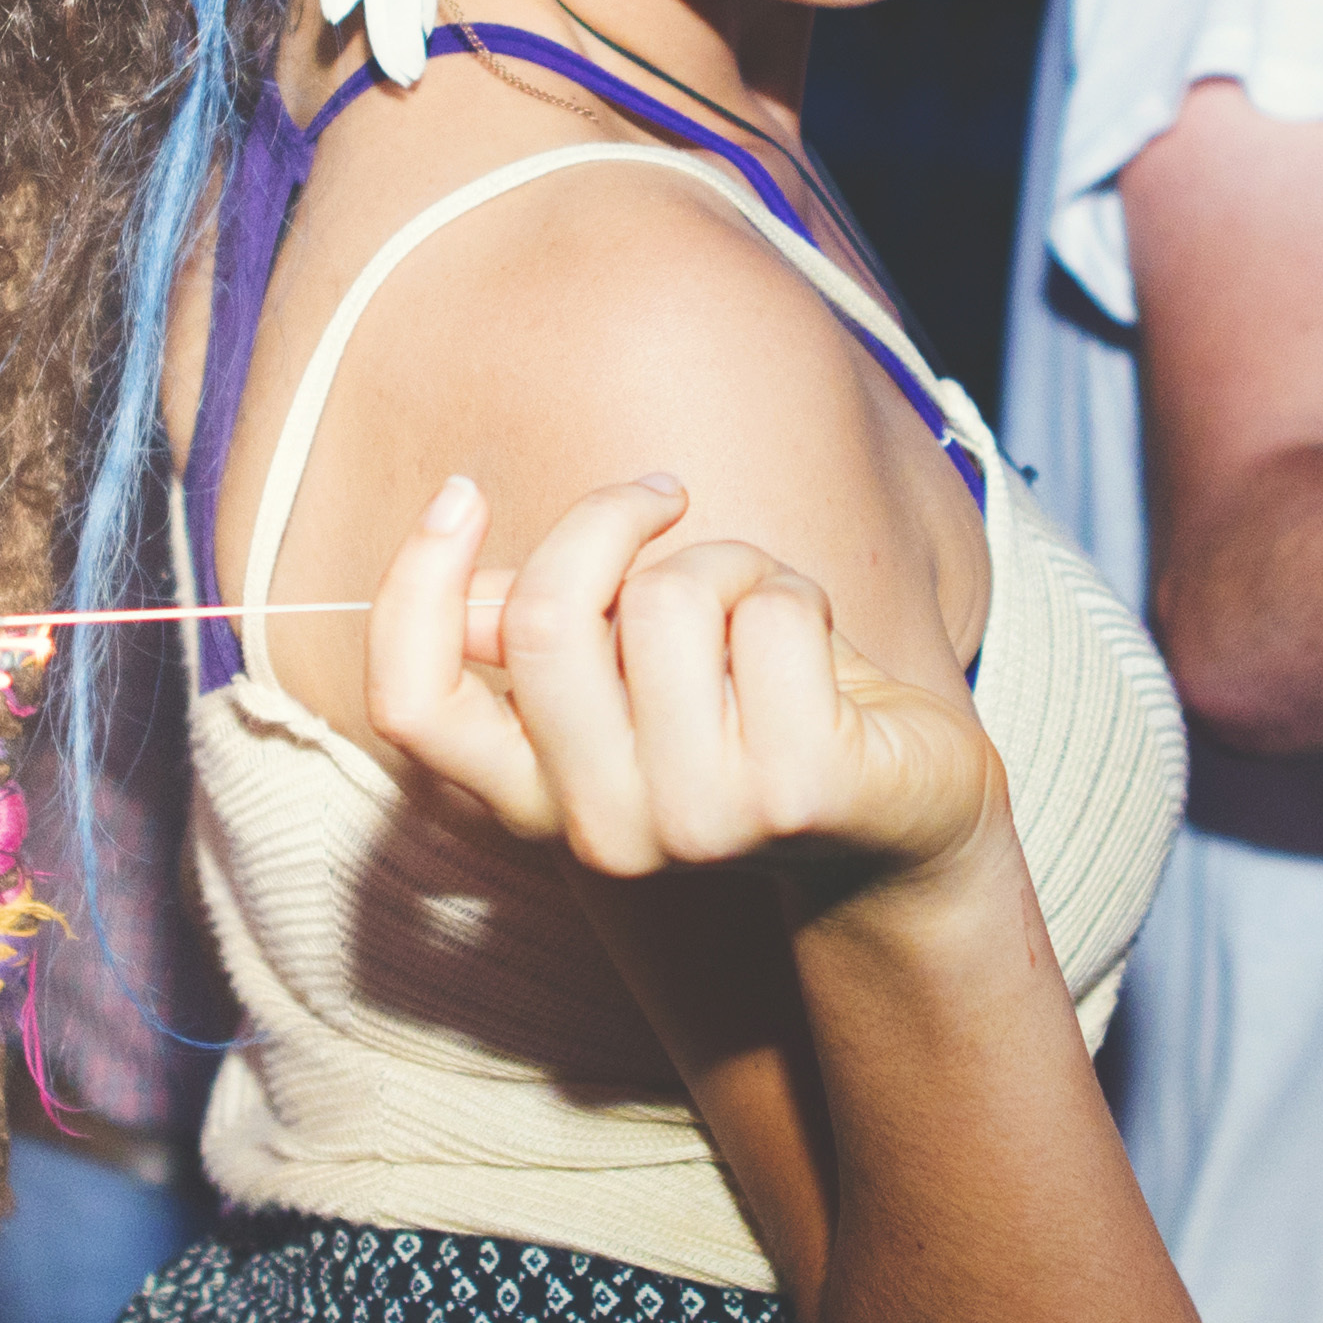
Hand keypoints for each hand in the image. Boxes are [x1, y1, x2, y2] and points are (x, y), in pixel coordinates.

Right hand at [371, 473, 1009, 901]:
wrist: (909, 817)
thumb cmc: (760, 714)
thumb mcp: (638, 671)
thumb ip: (546, 634)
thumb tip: (465, 586)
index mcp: (540, 798)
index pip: (413, 708)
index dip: (413, 585)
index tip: (462, 495)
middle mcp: (602, 828)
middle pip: (544, 619)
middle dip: (607, 518)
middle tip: (663, 494)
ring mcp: (698, 819)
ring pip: (669, 598)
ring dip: (729, 561)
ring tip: (763, 605)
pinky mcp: (795, 790)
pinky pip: (770, 614)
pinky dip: (799, 593)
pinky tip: (822, 649)